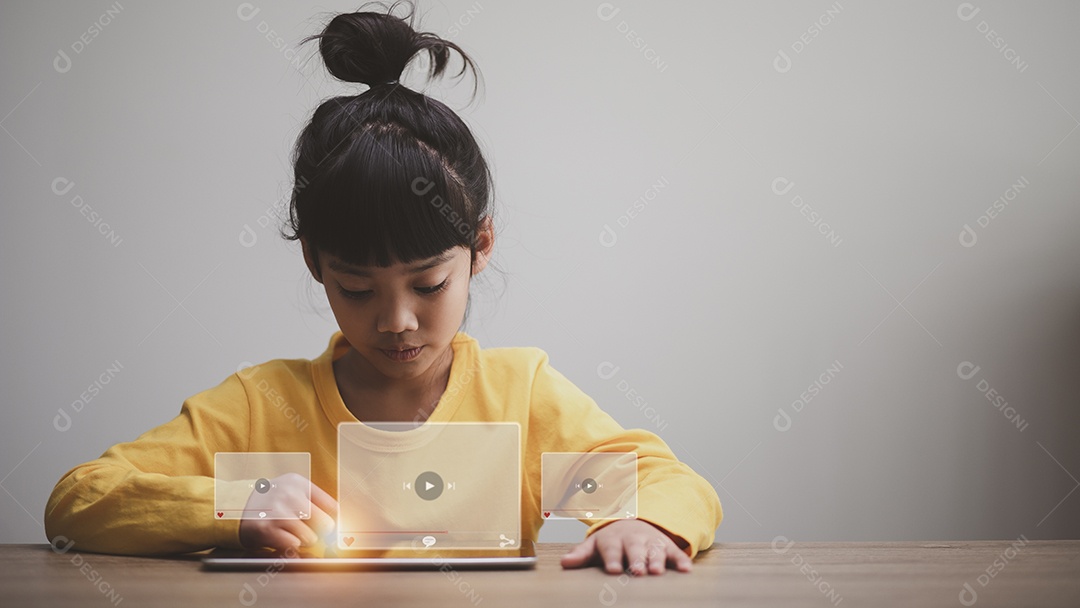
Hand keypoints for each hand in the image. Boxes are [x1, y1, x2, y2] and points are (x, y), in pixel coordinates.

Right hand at [238, 473, 336, 550]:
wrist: (231, 505)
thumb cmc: (268, 501)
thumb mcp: (289, 489)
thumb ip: (312, 502)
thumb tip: (336, 526)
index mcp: (299, 483)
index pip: (332, 507)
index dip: (333, 521)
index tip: (329, 528)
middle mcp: (291, 494)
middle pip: (326, 524)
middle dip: (319, 533)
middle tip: (307, 531)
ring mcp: (278, 511)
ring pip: (310, 538)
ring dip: (302, 541)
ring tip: (289, 533)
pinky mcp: (266, 528)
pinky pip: (293, 545)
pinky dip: (289, 547)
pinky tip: (280, 538)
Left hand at [560, 519, 692, 574]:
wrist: (635, 522)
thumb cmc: (613, 540)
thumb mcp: (596, 544)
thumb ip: (582, 554)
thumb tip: (564, 562)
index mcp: (614, 539)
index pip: (611, 548)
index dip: (612, 558)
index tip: (612, 569)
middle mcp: (634, 539)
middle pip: (635, 549)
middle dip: (637, 560)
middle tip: (638, 571)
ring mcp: (651, 542)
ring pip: (655, 550)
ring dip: (657, 560)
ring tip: (657, 571)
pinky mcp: (667, 546)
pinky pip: (675, 552)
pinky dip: (681, 560)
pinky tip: (686, 569)